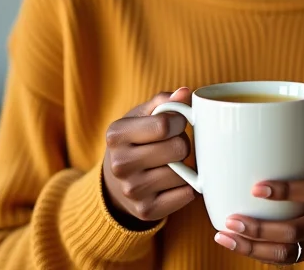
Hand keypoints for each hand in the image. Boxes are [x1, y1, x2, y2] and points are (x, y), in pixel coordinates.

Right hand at [102, 87, 198, 226]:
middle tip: (174, 144)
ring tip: (172, 162)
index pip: (164, 124)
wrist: (116, 183)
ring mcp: (132, 191)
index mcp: (117, 134)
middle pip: (177, 148)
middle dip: (183, 142)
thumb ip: (164, 101)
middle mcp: (120, 164)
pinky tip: (174, 181)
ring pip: (183, 173)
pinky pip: (186, 194)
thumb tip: (185, 92)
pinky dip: (187, 186)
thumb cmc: (135, 140)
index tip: (177, 122)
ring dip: (185, 166)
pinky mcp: (146, 211)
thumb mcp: (141, 116)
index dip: (179, 121)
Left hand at [214, 139, 303, 264]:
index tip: (256, 188)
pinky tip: (238, 244)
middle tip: (232, 219)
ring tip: (226, 236)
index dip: (286, 191)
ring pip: (289, 254)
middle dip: (261, 229)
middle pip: (296, 233)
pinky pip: (288, 260)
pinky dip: (261, 254)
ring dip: (254, 249)